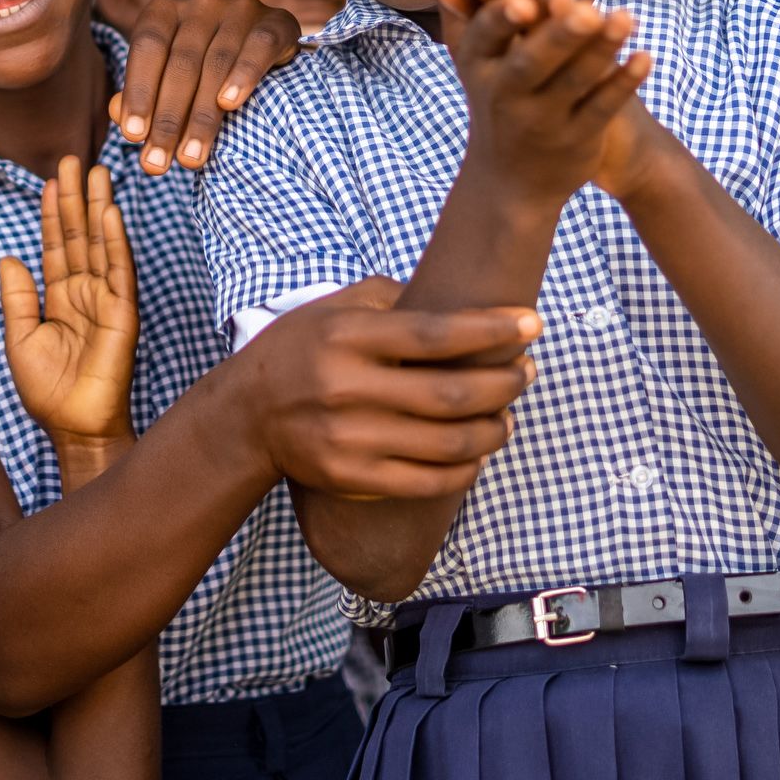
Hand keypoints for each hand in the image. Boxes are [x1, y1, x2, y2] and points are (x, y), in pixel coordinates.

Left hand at [0, 158, 139, 457]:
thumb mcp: (19, 338)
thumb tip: (9, 257)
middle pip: (80, 236)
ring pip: (101, 244)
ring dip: (98, 208)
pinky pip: (118, 271)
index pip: (56, 246)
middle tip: (74, 158)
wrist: (73, 427)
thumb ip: (18, 297)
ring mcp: (106, 300)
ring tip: (96, 173)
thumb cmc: (47, 391)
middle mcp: (84, 292)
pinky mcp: (122, 313)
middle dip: (76, 198)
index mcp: (59, 298)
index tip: (51, 180)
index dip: (53, 214)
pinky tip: (110, 214)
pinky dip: (115, 242)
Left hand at [111, 0, 299, 173]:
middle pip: (181, 62)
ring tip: (191, 158)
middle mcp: (203, 3)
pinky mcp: (277, 21)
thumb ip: (143, 96)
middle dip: (168, 119)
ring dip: (202, 116)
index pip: (147, 47)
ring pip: (217, 63)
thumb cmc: (206, 73)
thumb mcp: (170, 81)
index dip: (138, 92)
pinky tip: (229, 104)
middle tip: (158, 164)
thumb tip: (117, 114)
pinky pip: (258, 46)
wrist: (269, 56)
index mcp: (167, 11)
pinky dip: (243, 75)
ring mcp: (241, 9)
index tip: (133, 137)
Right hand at [236, 277, 540, 497]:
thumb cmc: (301, 349)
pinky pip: (426, 482)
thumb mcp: (334, 307)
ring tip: (508, 415)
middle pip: (451, 393)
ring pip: (448, 443)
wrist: (247, 414)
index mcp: (348, 338)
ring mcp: (349, 438)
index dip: (493, 330)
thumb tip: (452, 298)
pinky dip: (465, 469)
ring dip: (493, 430)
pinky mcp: (351, 478)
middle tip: (528, 372)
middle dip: (505, 383)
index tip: (532, 323)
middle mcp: (347, 388)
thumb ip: (391, 297)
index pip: (437, 334)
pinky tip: (478, 452)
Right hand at [422, 0, 654, 207]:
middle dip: (556, 35)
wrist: (508, 183)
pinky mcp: (577, 139)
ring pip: (574, 82)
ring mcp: (544, 120)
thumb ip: (461, 1)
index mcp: (479, 68)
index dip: (501, 20)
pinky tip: (645, 57)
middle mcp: (507, 96)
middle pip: (532, 63)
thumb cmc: (493, 99)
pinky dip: (623, 83)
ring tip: (626, 15)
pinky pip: (602, 108)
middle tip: (584, 4)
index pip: (485, 38)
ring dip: (600, 48)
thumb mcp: (472, 57)